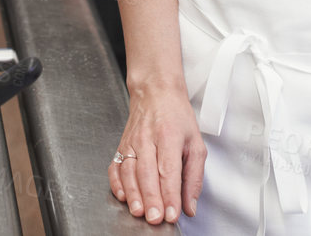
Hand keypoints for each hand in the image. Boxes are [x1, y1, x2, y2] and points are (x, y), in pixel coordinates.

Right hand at [110, 79, 205, 225]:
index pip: (169, 169)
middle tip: (155, 218)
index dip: (170, 194)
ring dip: (133, 194)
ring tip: (138, 212)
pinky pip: (115, 167)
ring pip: (129, 171)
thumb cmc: (176, 116)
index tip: (172, 213)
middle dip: (151, 198)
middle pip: (147, 172)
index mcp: (169, 135)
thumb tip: (190, 206)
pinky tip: (123, 196)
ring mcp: (131, 142)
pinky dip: (117, 183)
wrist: (155, 91)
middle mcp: (147, 139)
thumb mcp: (195, 142)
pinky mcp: (121, 146)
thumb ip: (194, 177)